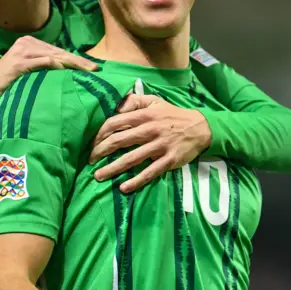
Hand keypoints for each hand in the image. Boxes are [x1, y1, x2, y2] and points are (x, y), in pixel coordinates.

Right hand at [0, 36, 97, 95]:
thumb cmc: (10, 86)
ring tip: (87, 71)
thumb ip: (44, 68)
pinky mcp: (18, 62)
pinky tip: (67, 72)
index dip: (75, 59)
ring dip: (72, 64)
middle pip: (58, 52)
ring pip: (54, 55)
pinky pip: (43, 62)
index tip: (92, 68)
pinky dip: (56, 66)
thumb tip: (68, 71)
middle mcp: (26, 43)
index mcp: (29, 43)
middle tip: (95, 70)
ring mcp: (21, 51)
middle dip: (78, 61)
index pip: (57, 50)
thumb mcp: (29, 72)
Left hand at [90, 94, 211, 192]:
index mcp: (144, 115)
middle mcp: (150, 130)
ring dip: (113, 168)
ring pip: (132, 158)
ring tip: (99, 176)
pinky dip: (136, 181)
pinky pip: (150, 172)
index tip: (90, 142)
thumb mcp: (154, 101)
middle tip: (90, 160)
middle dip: (101, 151)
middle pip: (119, 141)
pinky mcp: (169, 160)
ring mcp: (159, 146)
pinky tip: (124, 188)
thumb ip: (134, 101)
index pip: (115, 122)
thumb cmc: (172, 114)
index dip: (100, 133)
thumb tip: (115, 107)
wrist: (200, 127)